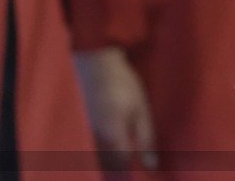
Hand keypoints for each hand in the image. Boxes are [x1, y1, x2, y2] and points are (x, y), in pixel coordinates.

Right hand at [73, 47, 159, 170]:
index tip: (141, 179)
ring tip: (119, 173)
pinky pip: (91, 149)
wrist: (96, 65)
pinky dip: (100, 157)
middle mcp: (96, 139)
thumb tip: (151, 165)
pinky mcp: (83, 127)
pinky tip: (107, 159)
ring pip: (96, 159)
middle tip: (129, 177)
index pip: (121, 166)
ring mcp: (87, 133)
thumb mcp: (141, 110)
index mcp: (113, 135)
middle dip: (117, 175)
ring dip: (108, 167)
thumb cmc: (123, 85)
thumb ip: (146, 138)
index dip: (130, 177)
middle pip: (106, 166)